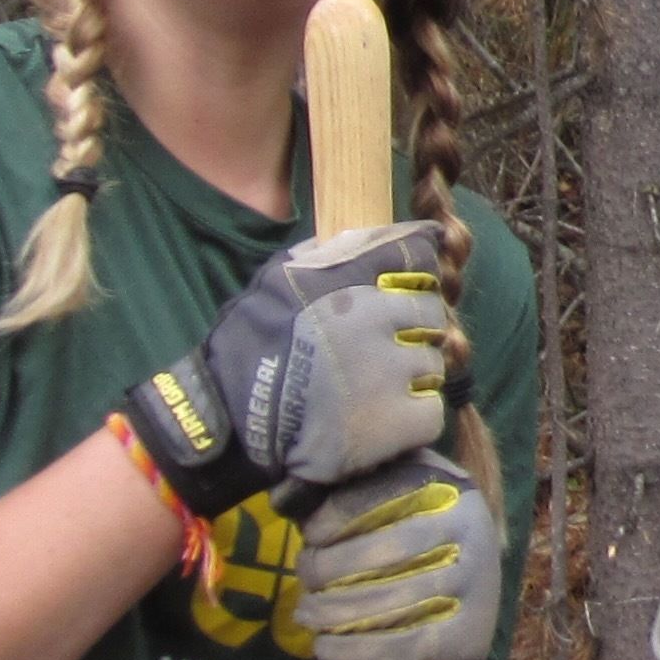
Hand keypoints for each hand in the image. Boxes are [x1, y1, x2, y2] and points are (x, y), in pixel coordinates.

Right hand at [125, 222, 452, 518]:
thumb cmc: (248, 350)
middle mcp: (371, 320)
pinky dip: (411, 417)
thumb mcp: (277, 280)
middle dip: (413, 328)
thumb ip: (325, 256)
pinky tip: (380, 419)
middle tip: (381, 349)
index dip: (418, 268)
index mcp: (343, 281)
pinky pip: (429, 410)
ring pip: (433, 362)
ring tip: (374, 388)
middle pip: (431, 312)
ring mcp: (388, 373)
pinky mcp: (396, 422)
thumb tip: (371, 235)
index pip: (415, 253)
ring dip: (411, 374)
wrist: (227, 425)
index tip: (411, 283)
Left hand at [296, 448, 501, 659]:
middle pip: (382, 553)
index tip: (310, 534)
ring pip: (385, 604)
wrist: (473, 597)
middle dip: (327, 568)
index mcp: (451, 489)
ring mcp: (475, 587)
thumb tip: (296, 493)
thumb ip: (363, 482)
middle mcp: (473, 531)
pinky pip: (398, 648)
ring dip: (331, 613)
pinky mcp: (467, 637)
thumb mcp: (404, 494)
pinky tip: (326, 647)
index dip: (338, 515)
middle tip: (304, 578)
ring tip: (307, 614)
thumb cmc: (421, 538)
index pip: (386, 495)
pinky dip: (353, 652)